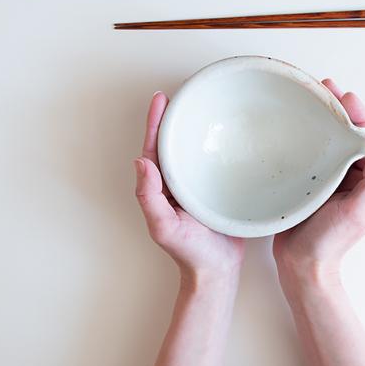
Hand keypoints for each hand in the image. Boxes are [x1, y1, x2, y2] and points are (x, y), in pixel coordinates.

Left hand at [135, 92, 244, 283]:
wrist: (217, 272)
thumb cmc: (190, 253)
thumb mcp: (163, 227)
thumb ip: (149, 197)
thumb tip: (140, 162)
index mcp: (162, 187)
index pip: (155, 148)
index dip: (156, 123)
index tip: (161, 99)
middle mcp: (177, 184)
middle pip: (172, 144)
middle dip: (172, 118)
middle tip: (180, 94)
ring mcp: (196, 187)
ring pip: (191, 151)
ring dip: (192, 129)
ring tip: (198, 106)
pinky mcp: (216, 191)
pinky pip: (212, 163)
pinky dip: (214, 146)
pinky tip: (224, 136)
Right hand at [273, 78, 364, 283]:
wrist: (301, 265)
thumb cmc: (330, 242)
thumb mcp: (358, 214)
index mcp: (363, 178)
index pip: (364, 140)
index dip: (357, 116)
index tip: (346, 97)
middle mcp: (345, 174)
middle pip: (344, 134)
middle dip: (337, 109)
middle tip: (323, 86)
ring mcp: (324, 177)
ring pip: (325, 140)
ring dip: (319, 118)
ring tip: (308, 95)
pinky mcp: (304, 181)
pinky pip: (305, 153)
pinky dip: (301, 136)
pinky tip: (289, 125)